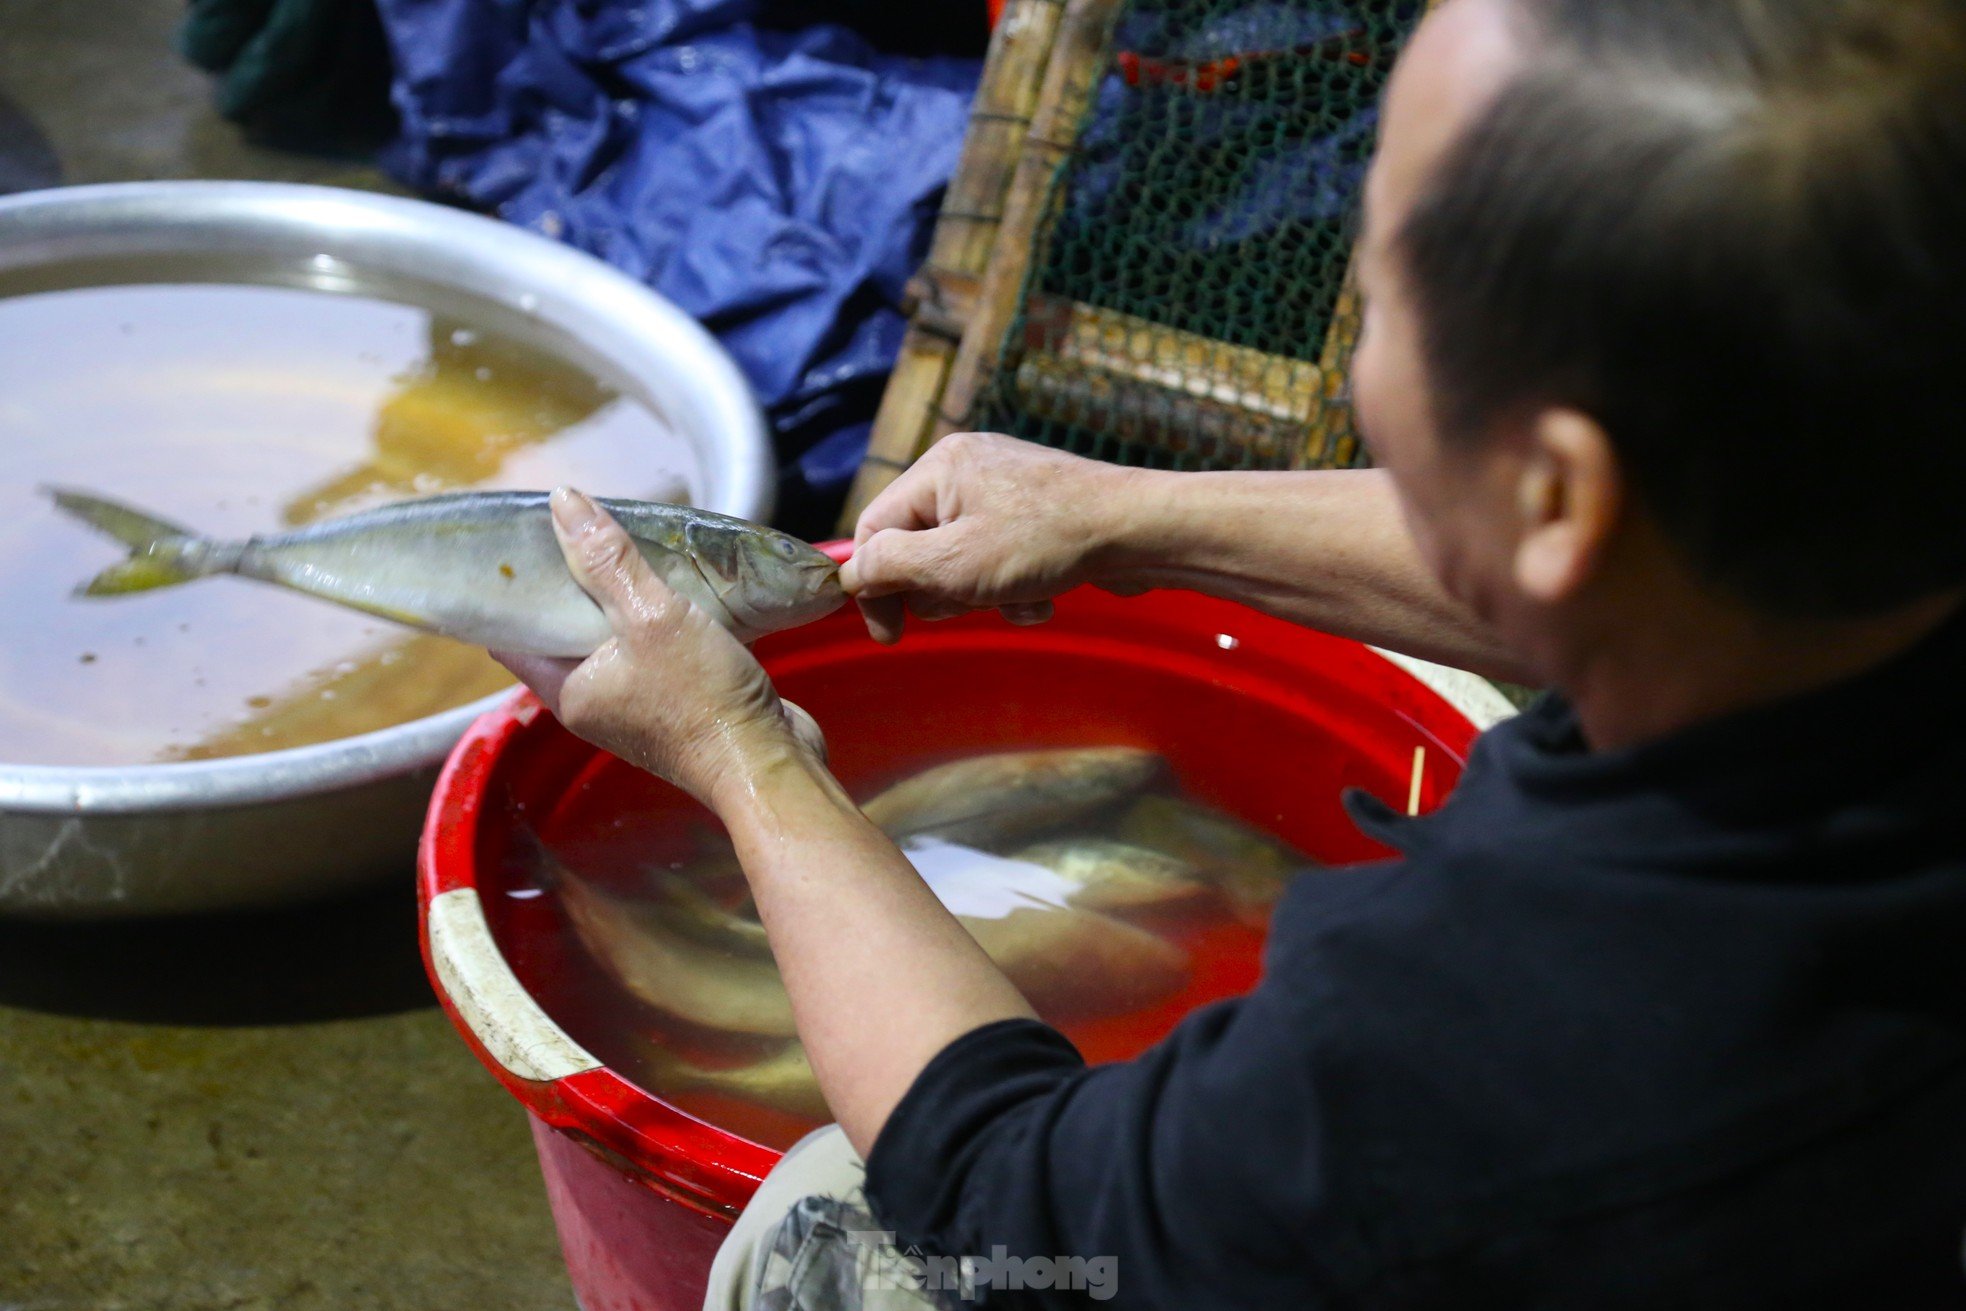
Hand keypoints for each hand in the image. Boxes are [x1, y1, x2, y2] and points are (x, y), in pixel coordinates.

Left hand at [492, 488, 825, 806]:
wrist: (769, 763)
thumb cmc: (702, 697)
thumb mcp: (651, 616)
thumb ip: (607, 560)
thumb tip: (562, 499)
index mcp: (568, 690)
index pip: (513, 635)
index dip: (510, 590)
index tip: (518, 545)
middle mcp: (595, 703)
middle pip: (566, 632)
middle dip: (573, 585)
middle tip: (582, 532)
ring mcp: (638, 708)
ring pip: (615, 641)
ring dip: (622, 601)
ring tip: (630, 548)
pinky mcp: (679, 705)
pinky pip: (656, 652)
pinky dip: (659, 621)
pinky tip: (677, 588)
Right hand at [839, 432, 1137, 643]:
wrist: (1139, 530)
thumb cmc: (1045, 542)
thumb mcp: (952, 562)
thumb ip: (891, 566)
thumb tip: (852, 575)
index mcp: (939, 468)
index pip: (875, 530)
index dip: (875, 587)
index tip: (890, 635)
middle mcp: (968, 469)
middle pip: (918, 546)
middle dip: (943, 588)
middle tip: (973, 600)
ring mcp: (1006, 489)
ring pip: (962, 560)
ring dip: (983, 594)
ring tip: (1018, 597)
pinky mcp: (1037, 513)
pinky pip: (1001, 559)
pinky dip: (1015, 586)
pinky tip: (1043, 597)